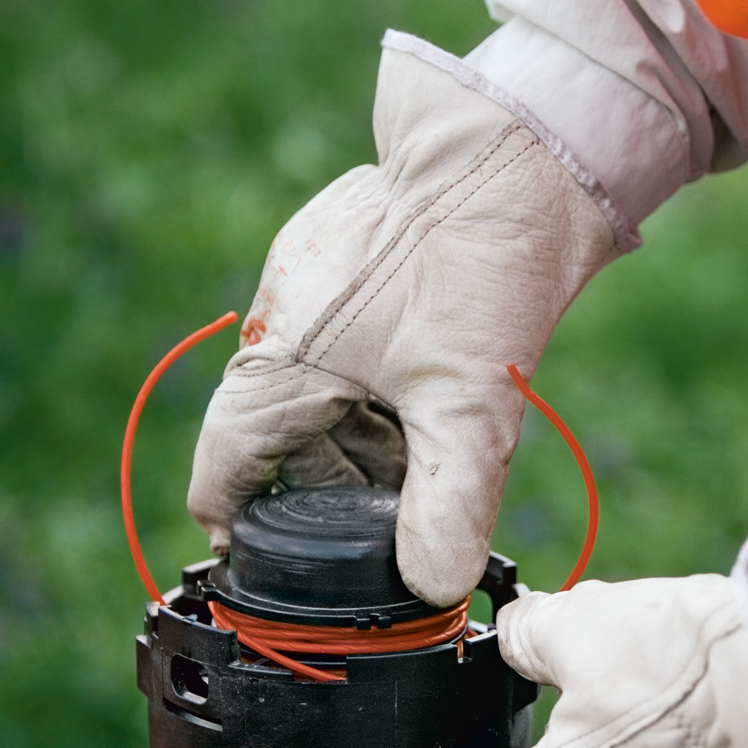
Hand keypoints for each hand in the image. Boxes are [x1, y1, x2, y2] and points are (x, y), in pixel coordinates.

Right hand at [188, 43, 621, 606]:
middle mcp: (281, 319)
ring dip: (359, 435)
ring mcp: (314, 278)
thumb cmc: (479, 270)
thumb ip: (447, 505)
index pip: (225, 463)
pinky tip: (426, 402)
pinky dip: (376, 384)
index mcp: (281, 360)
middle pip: (282, 431)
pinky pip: (347, 340)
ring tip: (413, 473)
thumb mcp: (467, 409)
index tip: (253, 559)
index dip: (235, 520)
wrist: (521, 157)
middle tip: (374, 529)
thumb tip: (436, 589)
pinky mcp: (352, 252)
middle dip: (326, 484)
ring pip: (320, 385)